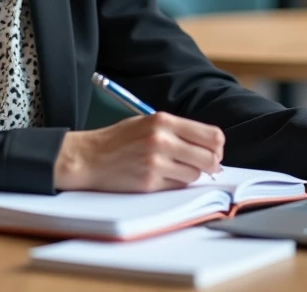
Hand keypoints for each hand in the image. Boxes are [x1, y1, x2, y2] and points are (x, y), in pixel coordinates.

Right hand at [54, 112, 224, 192]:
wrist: (88, 157)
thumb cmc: (118, 139)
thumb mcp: (147, 122)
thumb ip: (176, 130)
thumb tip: (209, 146)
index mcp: (164, 121)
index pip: (212, 135)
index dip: (217, 147)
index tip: (214, 152)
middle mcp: (162, 140)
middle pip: (209, 157)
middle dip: (212, 164)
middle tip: (205, 167)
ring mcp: (156, 163)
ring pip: (195, 174)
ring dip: (190, 174)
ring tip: (174, 169)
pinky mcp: (149, 182)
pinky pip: (178, 186)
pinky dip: (176, 184)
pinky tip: (163, 177)